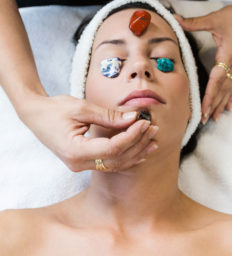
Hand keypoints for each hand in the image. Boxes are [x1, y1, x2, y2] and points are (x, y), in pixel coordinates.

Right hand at [18, 94, 157, 171]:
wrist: (36, 115)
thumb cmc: (55, 109)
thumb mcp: (82, 108)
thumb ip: (109, 116)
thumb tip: (133, 118)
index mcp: (75, 151)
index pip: (112, 149)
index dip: (131, 136)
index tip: (144, 122)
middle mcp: (78, 163)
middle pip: (116, 159)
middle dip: (137, 144)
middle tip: (153, 128)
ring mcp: (80, 165)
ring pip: (115, 164)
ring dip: (135, 152)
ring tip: (153, 140)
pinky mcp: (83, 161)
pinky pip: (108, 163)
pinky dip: (125, 156)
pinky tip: (139, 151)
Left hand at [176, 0, 231, 121]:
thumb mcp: (214, 18)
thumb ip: (194, 22)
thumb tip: (176, 19)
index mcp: (228, 56)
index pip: (217, 81)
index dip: (210, 97)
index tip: (204, 110)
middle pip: (223, 89)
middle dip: (214, 105)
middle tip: (205, 119)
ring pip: (230, 89)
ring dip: (222, 104)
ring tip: (216, 117)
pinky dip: (231, 95)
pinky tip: (229, 105)